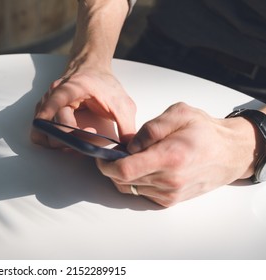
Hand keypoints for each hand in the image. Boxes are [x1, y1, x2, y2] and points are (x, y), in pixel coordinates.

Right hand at [30, 67, 136, 146]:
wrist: (91, 69)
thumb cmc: (103, 83)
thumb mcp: (121, 103)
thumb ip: (126, 126)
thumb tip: (129, 149)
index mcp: (70, 89)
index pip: (53, 105)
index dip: (57, 125)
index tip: (73, 136)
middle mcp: (52, 96)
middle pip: (49, 127)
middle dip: (68, 140)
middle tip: (87, 139)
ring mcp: (45, 105)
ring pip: (41, 133)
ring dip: (58, 144)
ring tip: (77, 142)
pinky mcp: (45, 114)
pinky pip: (40, 133)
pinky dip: (52, 141)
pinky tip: (69, 141)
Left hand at [97, 102, 259, 206]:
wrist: (229, 153)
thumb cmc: (205, 131)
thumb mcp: (179, 114)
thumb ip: (150, 128)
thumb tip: (129, 145)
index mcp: (169, 158)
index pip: (124, 170)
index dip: (106, 164)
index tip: (102, 155)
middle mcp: (169, 181)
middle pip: (122, 181)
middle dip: (112, 167)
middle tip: (117, 153)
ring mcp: (169, 194)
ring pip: (130, 188)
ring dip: (124, 175)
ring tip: (135, 158)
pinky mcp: (170, 201)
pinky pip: (141, 193)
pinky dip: (137, 181)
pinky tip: (147, 167)